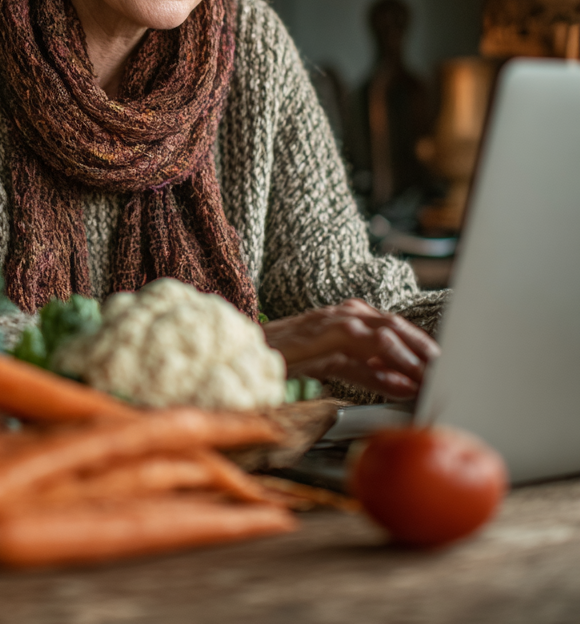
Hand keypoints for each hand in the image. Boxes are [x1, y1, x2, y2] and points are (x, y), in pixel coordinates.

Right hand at [261, 298, 440, 399]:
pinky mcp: (319, 339)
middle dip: (426, 351)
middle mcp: (345, 313)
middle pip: (397, 326)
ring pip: (384, 335)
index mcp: (351, 314)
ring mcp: (332, 323)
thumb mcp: (336, 363)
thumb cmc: (290, 357)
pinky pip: (359, 351)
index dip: (423, 347)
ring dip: (411, 359)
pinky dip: (382, 370)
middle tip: (450, 372)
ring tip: (431, 379)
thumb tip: (403, 385)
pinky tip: (399, 386)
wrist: (250, 349)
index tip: (445, 367)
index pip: (397, 327)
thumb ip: (368, 371)